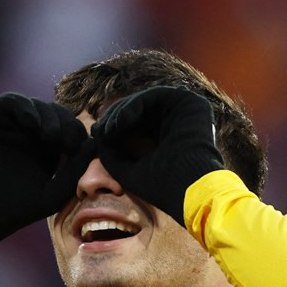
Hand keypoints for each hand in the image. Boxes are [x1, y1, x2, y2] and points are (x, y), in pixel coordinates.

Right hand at [0, 93, 90, 265]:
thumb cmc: (17, 209)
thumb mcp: (55, 192)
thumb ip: (76, 169)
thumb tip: (94, 142)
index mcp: (47, 150)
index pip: (68, 129)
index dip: (76, 133)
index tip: (75, 148)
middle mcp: (28, 135)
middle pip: (54, 113)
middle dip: (62, 123)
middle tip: (60, 140)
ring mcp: (9, 126)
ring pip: (34, 106)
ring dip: (45, 115)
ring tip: (46, 134)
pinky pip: (9, 102)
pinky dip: (22, 106)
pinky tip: (29, 121)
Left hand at [92, 86, 223, 225]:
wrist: (189, 190)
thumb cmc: (162, 187)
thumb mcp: (128, 170)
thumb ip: (112, 155)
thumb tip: (97, 135)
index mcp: (168, 138)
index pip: (138, 125)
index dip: (116, 127)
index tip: (98, 135)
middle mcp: (178, 123)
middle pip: (140, 111)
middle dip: (115, 118)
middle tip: (99, 130)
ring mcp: (184, 112)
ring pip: (144, 102)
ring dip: (121, 113)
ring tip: (108, 129)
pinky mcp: (190, 102)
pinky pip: (153, 96)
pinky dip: (133, 106)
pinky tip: (119, 122)